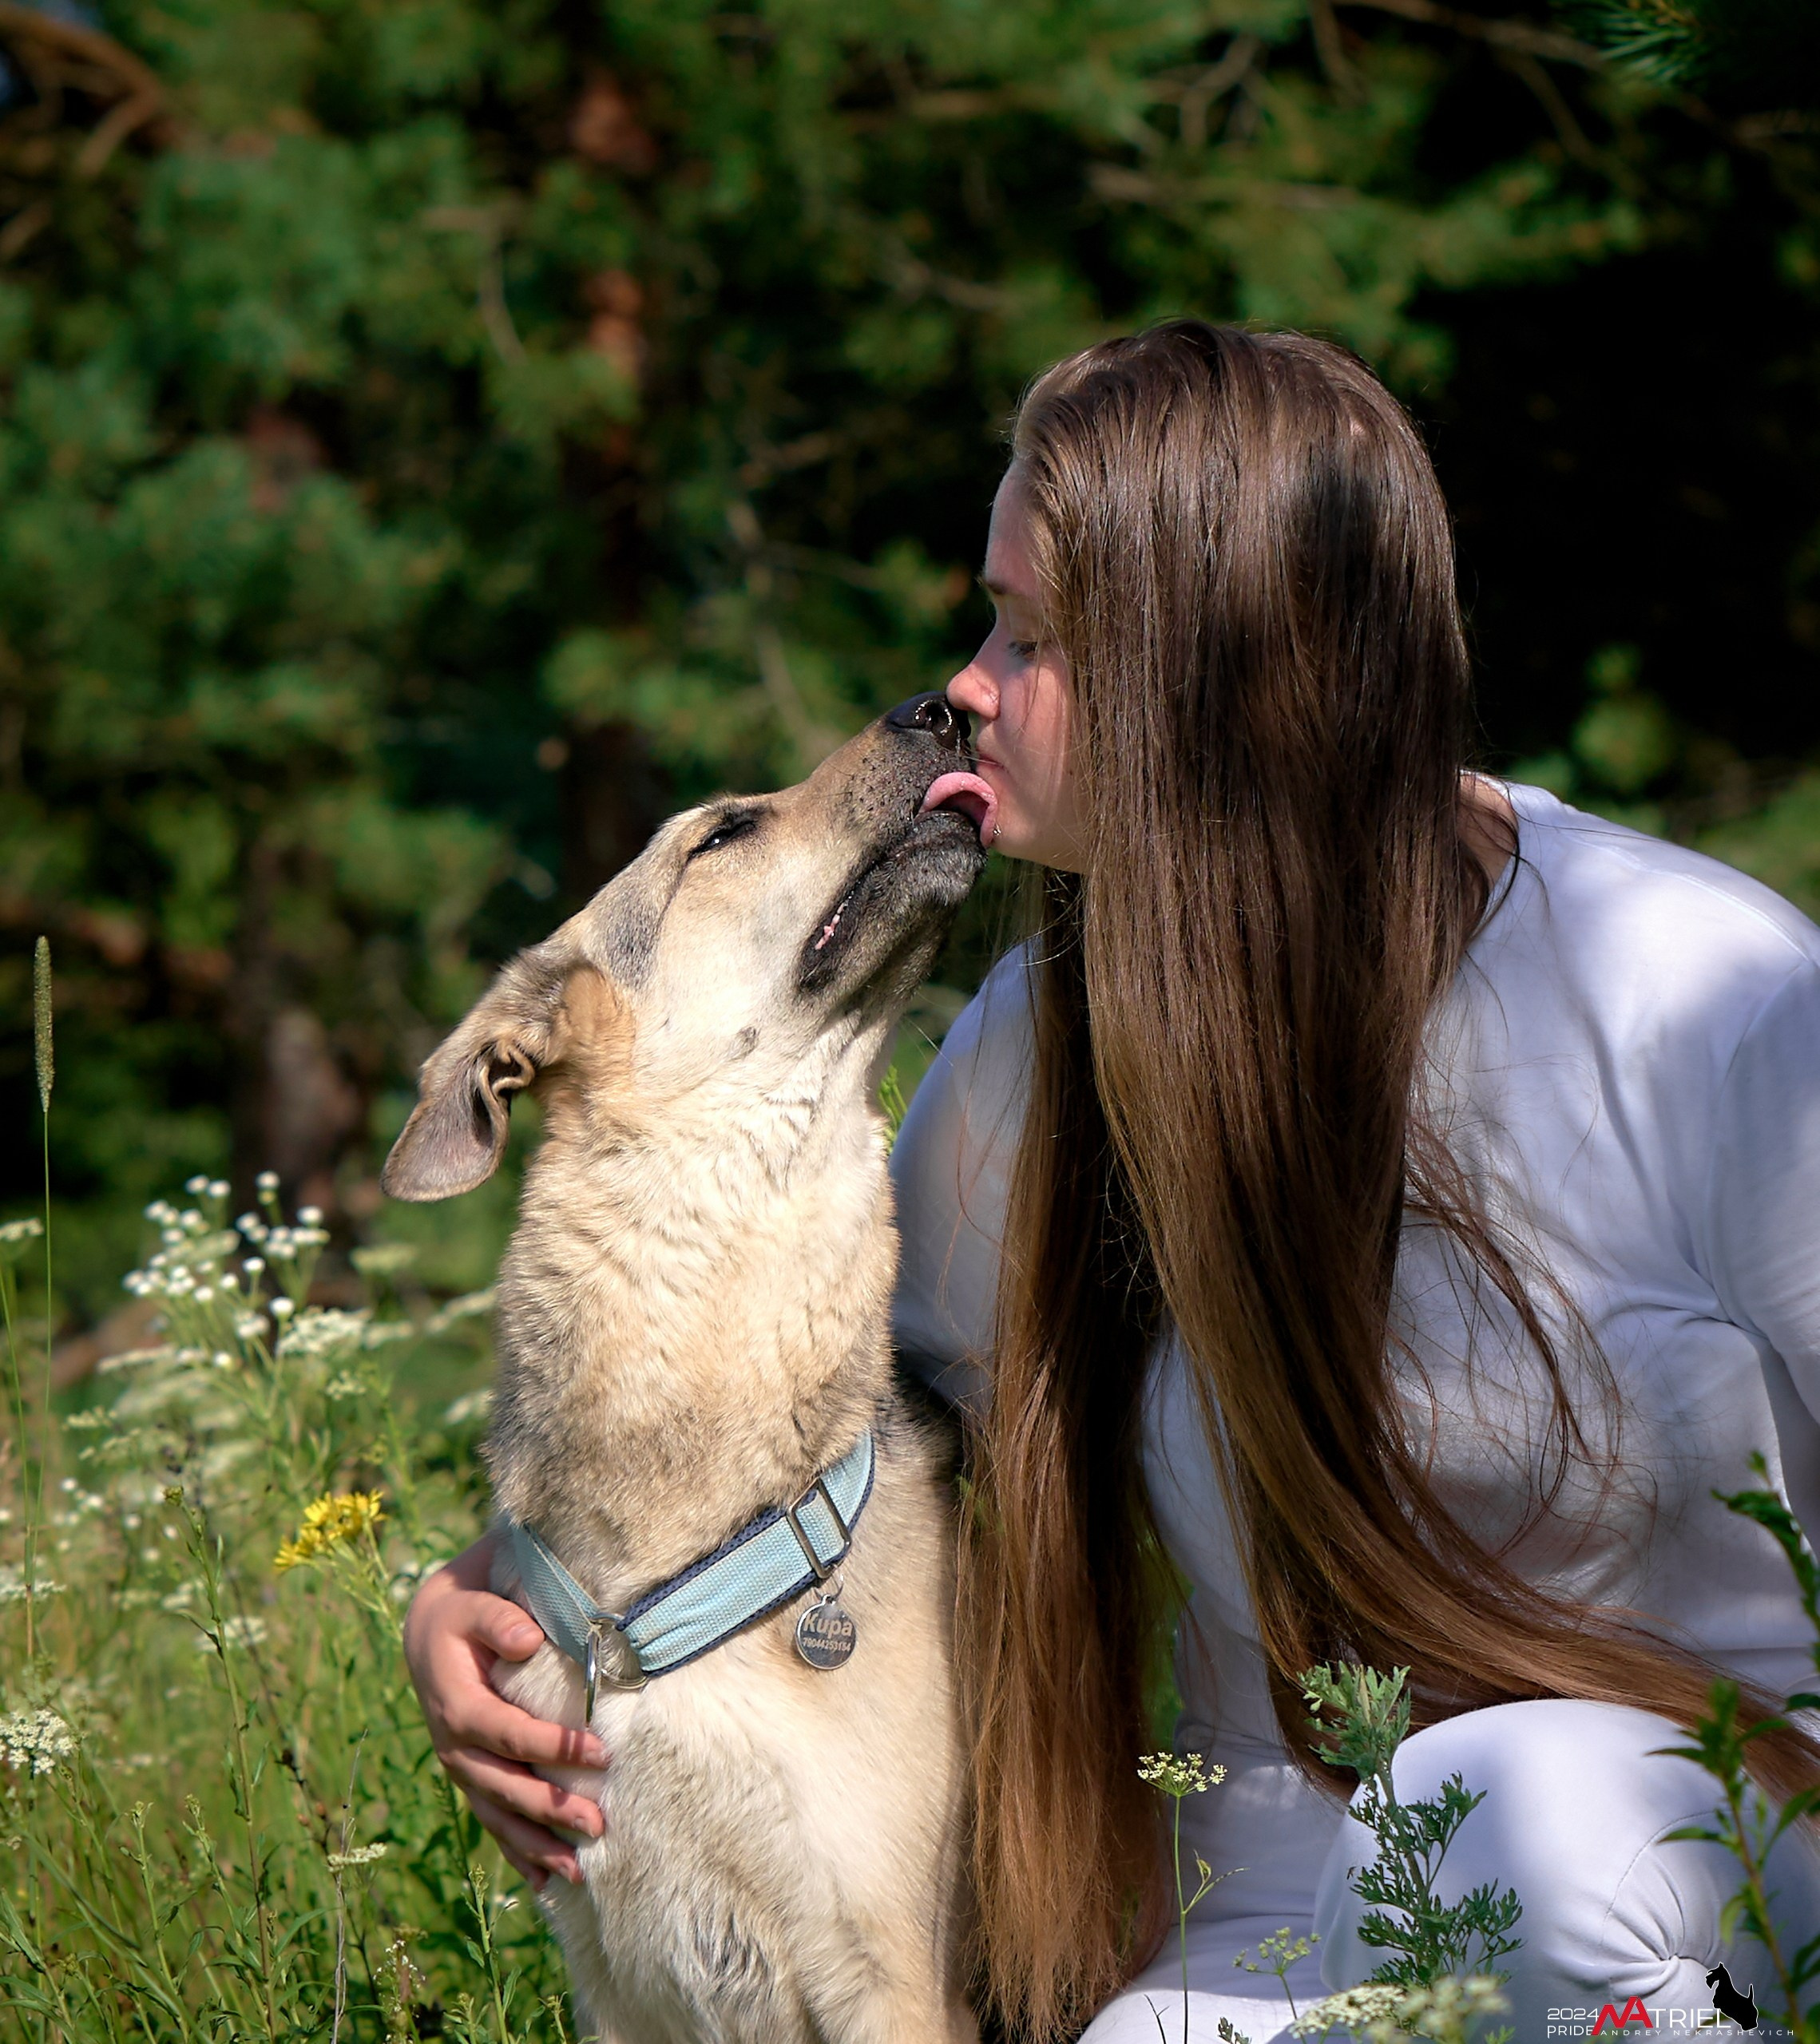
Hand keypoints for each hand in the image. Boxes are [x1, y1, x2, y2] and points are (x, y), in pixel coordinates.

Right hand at [403, 1531, 607, 1889]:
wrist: (431, 1634)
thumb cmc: (464, 1616)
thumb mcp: (473, 1605)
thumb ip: (498, 1618)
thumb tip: (526, 1639)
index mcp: (457, 1707)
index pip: (509, 1735)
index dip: (553, 1748)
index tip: (602, 1755)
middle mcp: (455, 1748)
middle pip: (504, 1787)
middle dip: (551, 1811)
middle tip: (599, 1825)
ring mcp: (462, 1769)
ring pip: (498, 1816)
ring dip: (536, 1847)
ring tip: (579, 1872)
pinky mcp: (472, 1779)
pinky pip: (493, 1822)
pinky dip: (517, 1854)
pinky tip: (545, 1884)